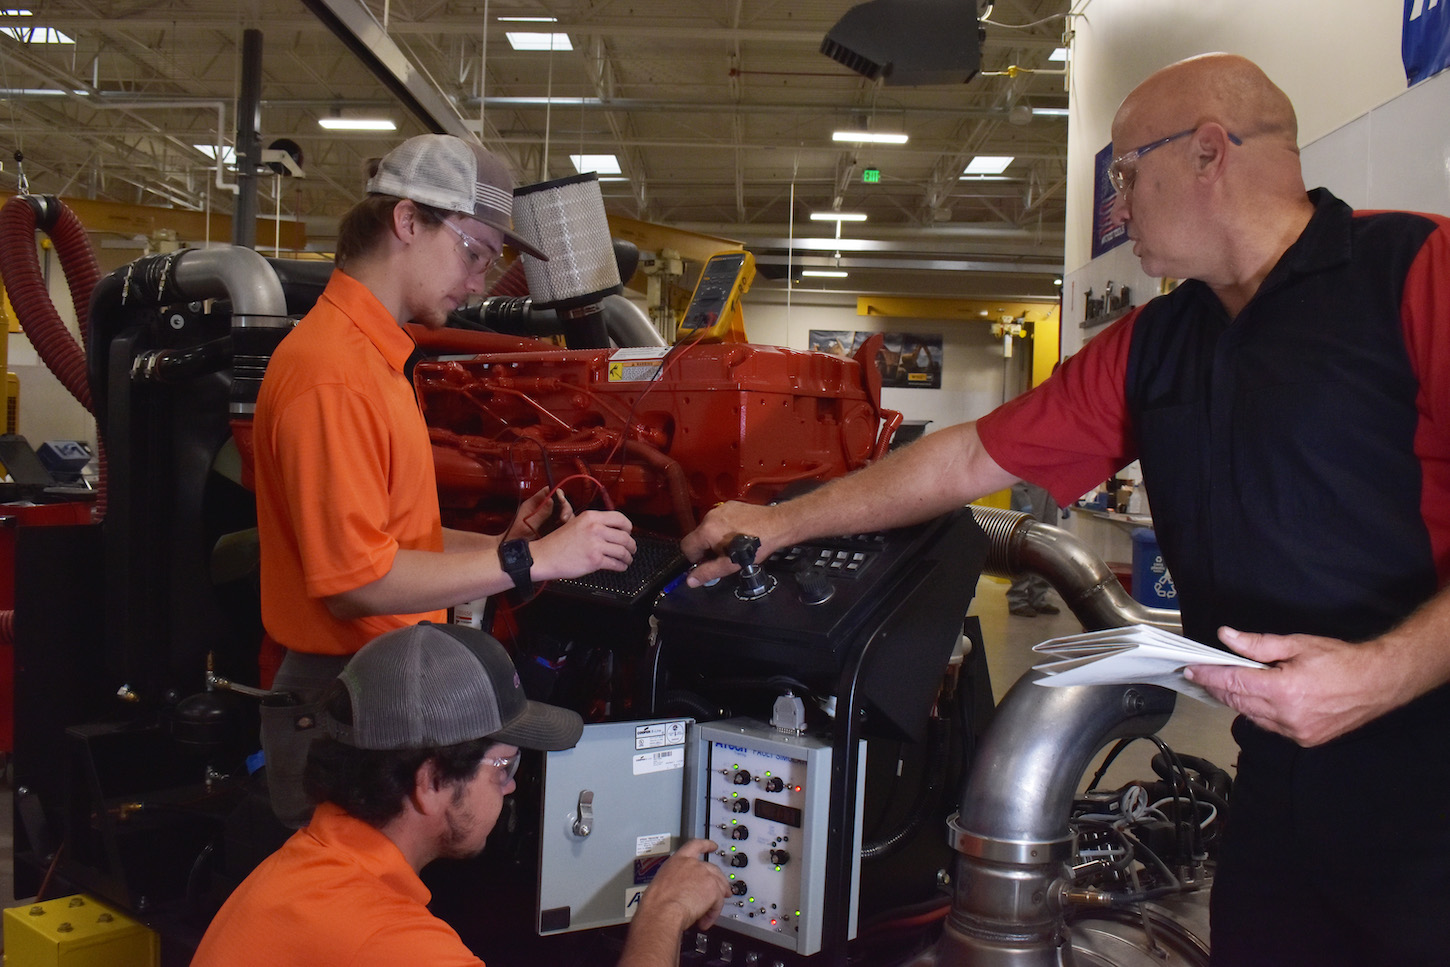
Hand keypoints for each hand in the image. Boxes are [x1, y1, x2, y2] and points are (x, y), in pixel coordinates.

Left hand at [507, 488, 570, 540]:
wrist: (515, 552)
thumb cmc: (515, 538)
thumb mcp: (527, 525)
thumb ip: (540, 513)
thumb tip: (551, 499)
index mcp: (534, 504)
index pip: (549, 491)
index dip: (558, 493)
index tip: (561, 500)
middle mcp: (544, 509)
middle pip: (561, 502)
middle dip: (565, 509)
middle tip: (563, 519)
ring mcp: (550, 519)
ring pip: (565, 513)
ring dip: (567, 519)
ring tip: (562, 526)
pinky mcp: (554, 529)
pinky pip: (566, 525)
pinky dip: (567, 528)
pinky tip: (562, 532)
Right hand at [529, 509, 634, 580]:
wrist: (544, 556)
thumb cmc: (557, 542)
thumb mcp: (575, 523)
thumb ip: (594, 524)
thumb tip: (612, 529)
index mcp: (591, 517)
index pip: (620, 518)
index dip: (628, 527)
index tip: (629, 532)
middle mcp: (595, 528)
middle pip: (625, 536)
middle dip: (632, 545)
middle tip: (632, 549)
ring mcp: (596, 545)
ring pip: (623, 551)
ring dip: (628, 557)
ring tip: (628, 559)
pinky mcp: (595, 560)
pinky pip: (616, 564)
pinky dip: (621, 566)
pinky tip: (621, 566)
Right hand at [638, 839, 729, 931]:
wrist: (662, 911)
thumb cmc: (656, 903)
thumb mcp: (663, 883)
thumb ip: (676, 881)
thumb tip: (680, 892)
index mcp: (678, 860)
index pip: (694, 845)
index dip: (706, 845)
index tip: (713, 846)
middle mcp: (693, 864)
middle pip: (713, 869)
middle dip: (719, 881)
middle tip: (723, 892)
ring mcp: (704, 875)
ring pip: (718, 887)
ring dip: (716, 901)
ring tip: (707, 915)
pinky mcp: (712, 888)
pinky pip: (718, 902)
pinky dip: (713, 913)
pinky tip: (704, 922)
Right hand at [680, 501, 782, 586]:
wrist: (777, 525)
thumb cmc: (756, 546)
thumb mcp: (730, 565)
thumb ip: (708, 572)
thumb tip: (690, 581)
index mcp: (707, 530)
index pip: (686, 546)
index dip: (694, 558)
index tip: (707, 562)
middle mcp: (710, 516)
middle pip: (698, 536)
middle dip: (707, 548)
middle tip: (724, 555)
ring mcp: (720, 508)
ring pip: (709, 528)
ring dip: (715, 538)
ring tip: (733, 544)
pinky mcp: (730, 505)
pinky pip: (719, 519)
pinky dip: (724, 527)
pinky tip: (738, 533)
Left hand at [1184, 627, 1413, 746]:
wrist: (1379, 683)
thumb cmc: (1342, 660)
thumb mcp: (1297, 644)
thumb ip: (1258, 644)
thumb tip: (1227, 637)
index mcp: (1284, 691)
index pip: (1233, 683)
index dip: (1209, 676)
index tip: (1192, 669)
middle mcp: (1287, 716)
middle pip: (1238, 702)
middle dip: (1217, 687)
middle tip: (1200, 675)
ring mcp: (1297, 732)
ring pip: (1251, 716)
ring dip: (1236, 701)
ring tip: (1223, 684)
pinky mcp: (1305, 740)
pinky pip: (1270, 726)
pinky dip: (1257, 713)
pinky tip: (1252, 699)